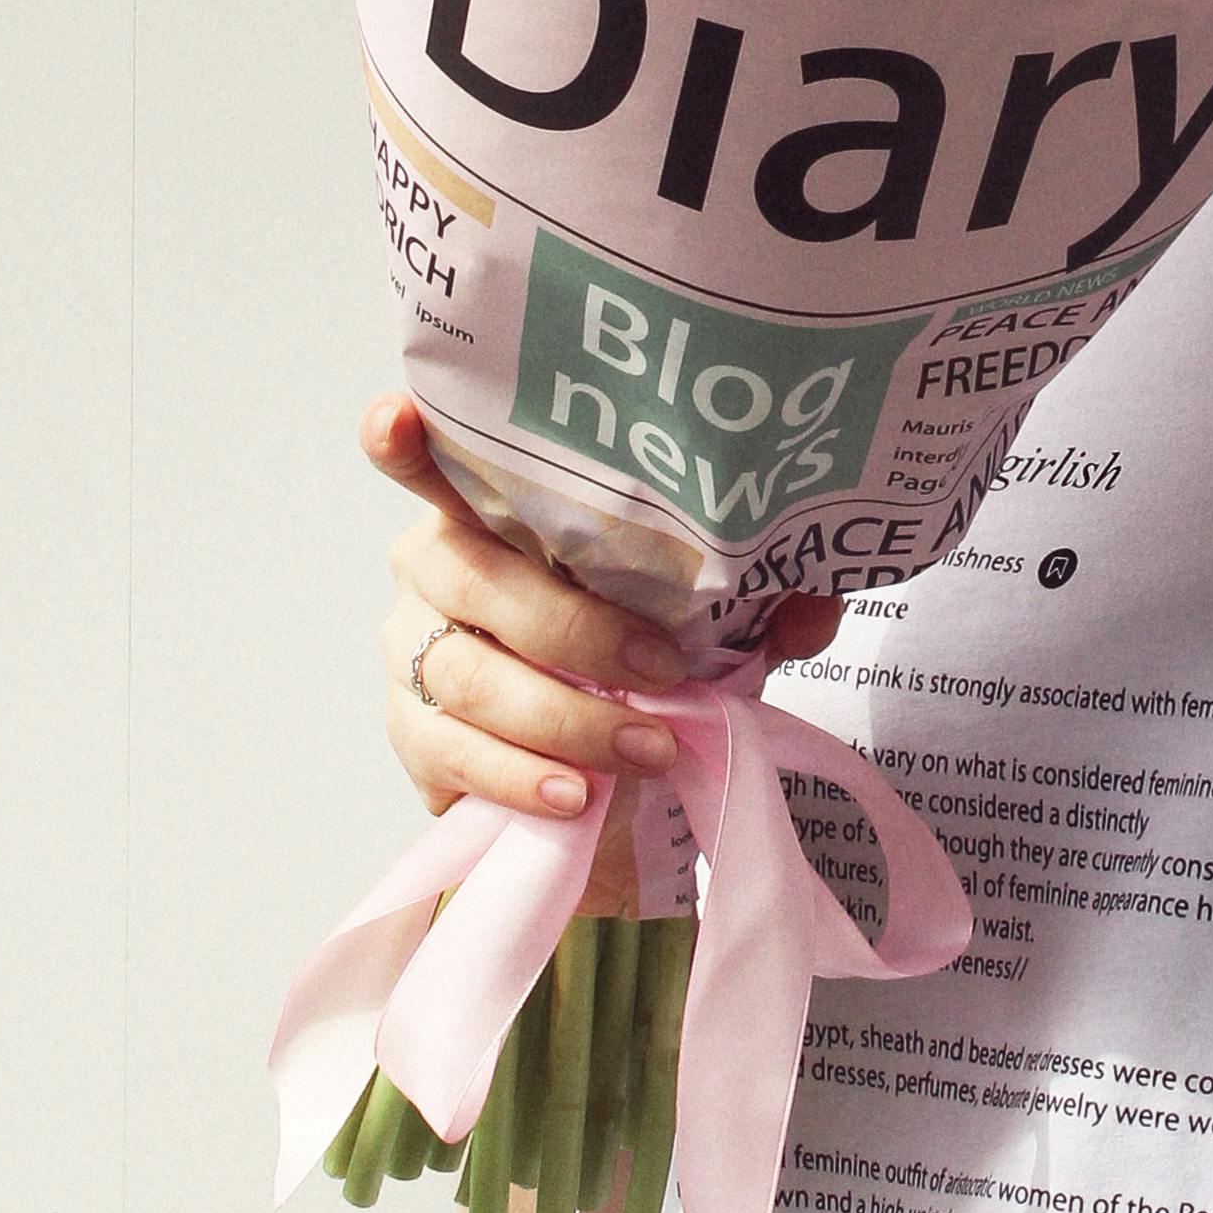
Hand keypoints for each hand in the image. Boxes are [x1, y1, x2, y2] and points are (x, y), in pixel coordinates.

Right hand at [363, 394, 839, 822]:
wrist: (606, 786)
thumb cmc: (640, 670)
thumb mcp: (708, 631)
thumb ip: (757, 609)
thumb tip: (815, 604)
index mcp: (499, 514)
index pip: (439, 464)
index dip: (407, 444)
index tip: (398, 417)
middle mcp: (436, 569)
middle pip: (477, 581)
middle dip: (576, 631)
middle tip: (664, 674)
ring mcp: (411, 653)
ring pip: (469, 677)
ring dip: (565, 719)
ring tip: (645, 750)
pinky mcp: (411, 736)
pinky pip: (455, 755)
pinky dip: (520, 777)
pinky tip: (576, 795)